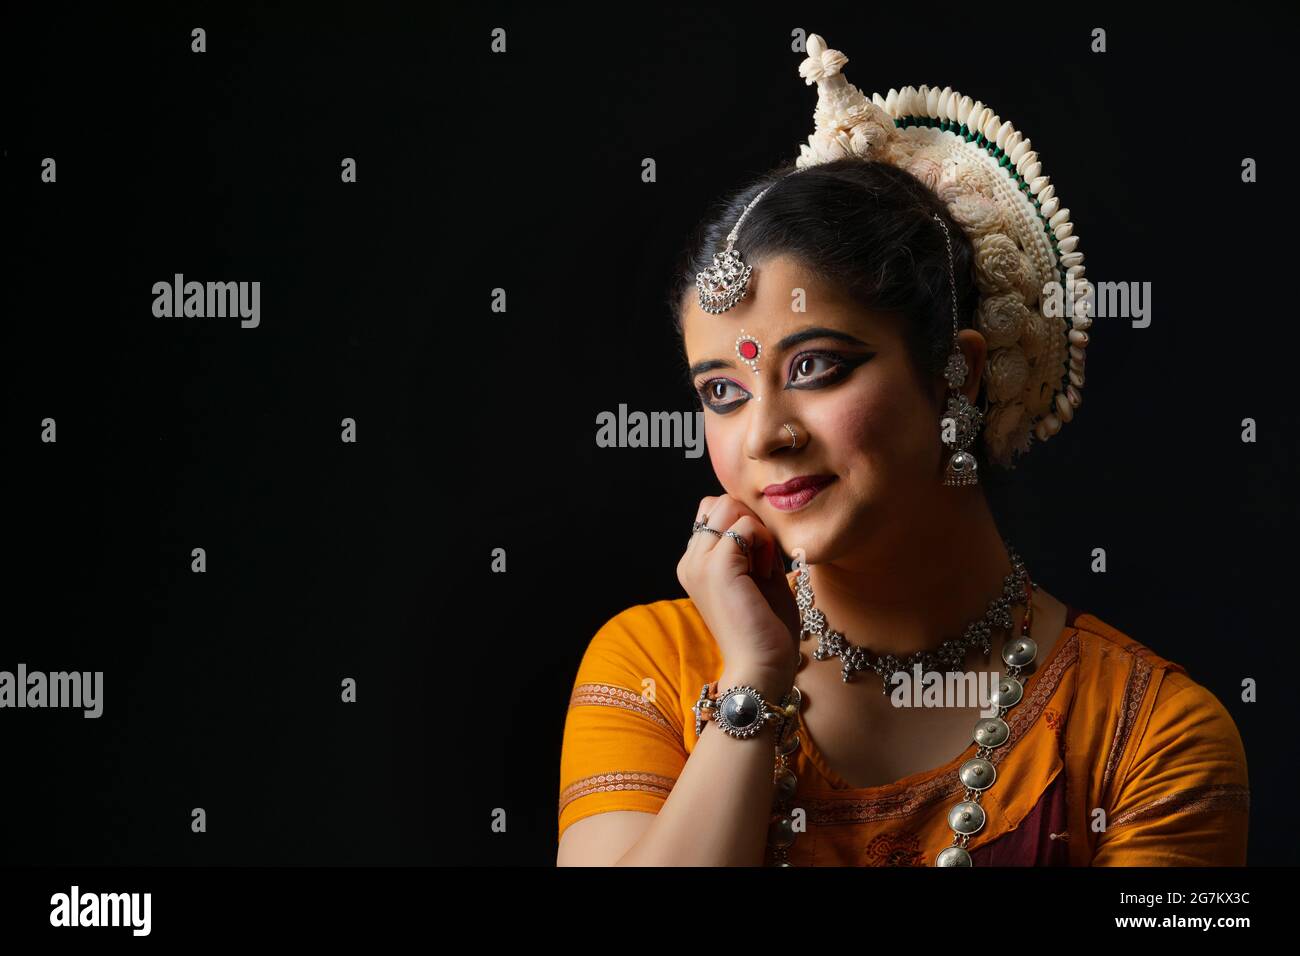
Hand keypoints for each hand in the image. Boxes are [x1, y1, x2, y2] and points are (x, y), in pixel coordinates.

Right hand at [676, 494, 801, 677]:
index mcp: (695, 564)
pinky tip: (765, 571)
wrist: (761, 667)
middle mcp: (690, 560)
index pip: (713, 512)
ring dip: (756, 529)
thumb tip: (758, 516)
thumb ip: (753, 545)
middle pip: (719, 502)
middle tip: (761, 560)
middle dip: (749, 521)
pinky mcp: (717, 566)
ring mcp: (699, 562)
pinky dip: (764, 541)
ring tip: (762, 565)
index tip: (758, 559)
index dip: (742, 524)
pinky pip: (746, 525)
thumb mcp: (758, 577)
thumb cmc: (765, 629)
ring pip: (729, 505)